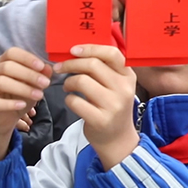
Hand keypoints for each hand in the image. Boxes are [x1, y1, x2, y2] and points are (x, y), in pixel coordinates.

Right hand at [0, 47, 52, 161]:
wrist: (3, 120)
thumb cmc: (16, 99)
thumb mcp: (31, 86)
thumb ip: (39, 76)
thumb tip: (48, 68)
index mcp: (1, 63)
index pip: (11, 53)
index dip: (26, 58)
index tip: (41, 66)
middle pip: (6, 67)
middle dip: (28, 74)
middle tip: (45, 83)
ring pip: (0, 82)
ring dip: (22, 88)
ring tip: (38, 96)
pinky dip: (10, 103)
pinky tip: (22, 105)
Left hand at [54, 44, 136, 169]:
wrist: (117, 138)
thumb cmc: (111, 106)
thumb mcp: (115, 85)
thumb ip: (103, 69)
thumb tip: (76, 50)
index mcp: (128, 76)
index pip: (112, 54)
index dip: (90, 48)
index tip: (73, 50)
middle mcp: (124, 89)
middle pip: (92, 65)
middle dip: (70, 64)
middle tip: (59, 68)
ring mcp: (113, 105)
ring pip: (81, 81)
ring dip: (68, 82)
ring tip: (67, 87)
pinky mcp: (100, 120)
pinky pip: (74, 101)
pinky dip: (68, 99)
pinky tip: (72, 101)